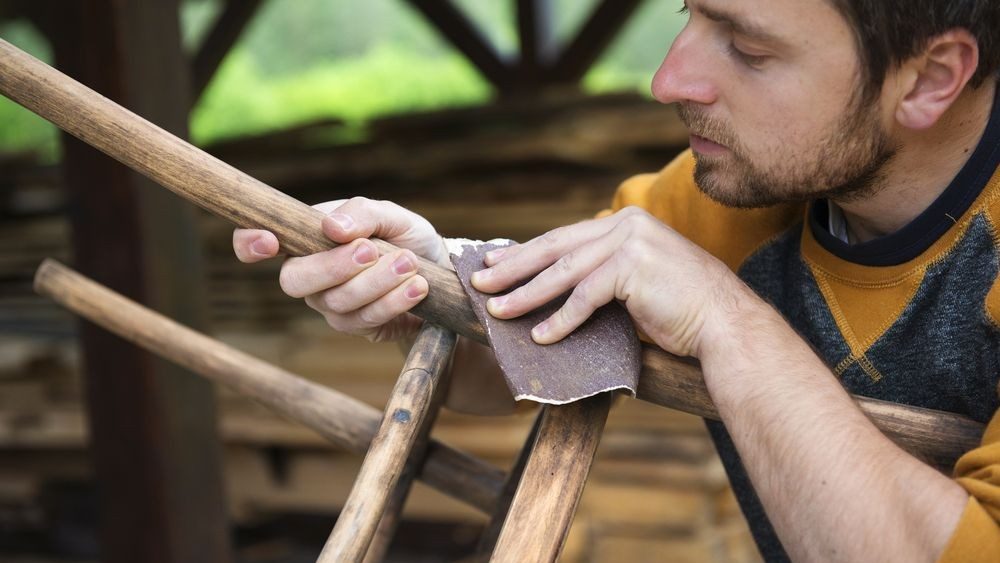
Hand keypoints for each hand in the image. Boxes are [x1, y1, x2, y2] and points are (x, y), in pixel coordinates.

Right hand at [233, 197, 449, 341]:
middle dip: (333, 267)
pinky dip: (394, 300)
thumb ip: (363, 213)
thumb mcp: (391, 215)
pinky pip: (365, 319)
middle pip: (294, 281)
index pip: (256, 242)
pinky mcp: (356, 326)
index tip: (268, 241)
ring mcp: (330, 303)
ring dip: (376, 281)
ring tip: (409, 263)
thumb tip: (332, 227)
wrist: (439, 268)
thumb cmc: (406, 236)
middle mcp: (310, 273)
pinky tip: (417, 286)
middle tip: (370, 250)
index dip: (249, 243)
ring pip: (336, 301)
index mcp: (306, 237)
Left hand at [470, 206, 747, 357]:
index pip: (564, 239)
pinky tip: (541, 337)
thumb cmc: (682, 311)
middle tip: (478, 281)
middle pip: (556, 249)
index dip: (526, 253)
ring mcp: (630, 241)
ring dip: (525, 294)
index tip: (495, 263)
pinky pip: (585, 297)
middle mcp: (626, 224)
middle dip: (513, 267)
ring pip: (564, 273)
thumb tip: (555, 288)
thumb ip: (602, 275)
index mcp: (626, 223)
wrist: (726, 325)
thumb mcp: (636, 282)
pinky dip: (561, 320)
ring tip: (496, 311)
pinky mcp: (633, 267)